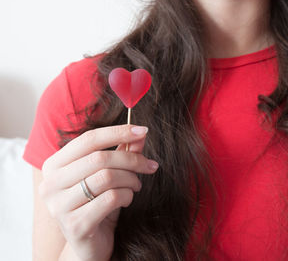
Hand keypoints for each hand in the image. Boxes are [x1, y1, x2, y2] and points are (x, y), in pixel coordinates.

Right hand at [39, 124, 158, 260]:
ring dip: (131, 179)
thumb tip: (140, 134)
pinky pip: (111, 199)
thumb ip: (122, 153)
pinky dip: (127, 196)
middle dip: (132, 159)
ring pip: (106, 177)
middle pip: (100, 158)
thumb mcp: (109, 175)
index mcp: (54, 165)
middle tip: (149, 166)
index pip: (89, 139)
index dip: (118, 132)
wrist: (89, 244)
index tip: (143, 131)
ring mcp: (59, 206)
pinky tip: (128, 199)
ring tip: (136, 185)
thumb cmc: (97, 205)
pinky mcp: (75, 225)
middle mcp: (50, 184)